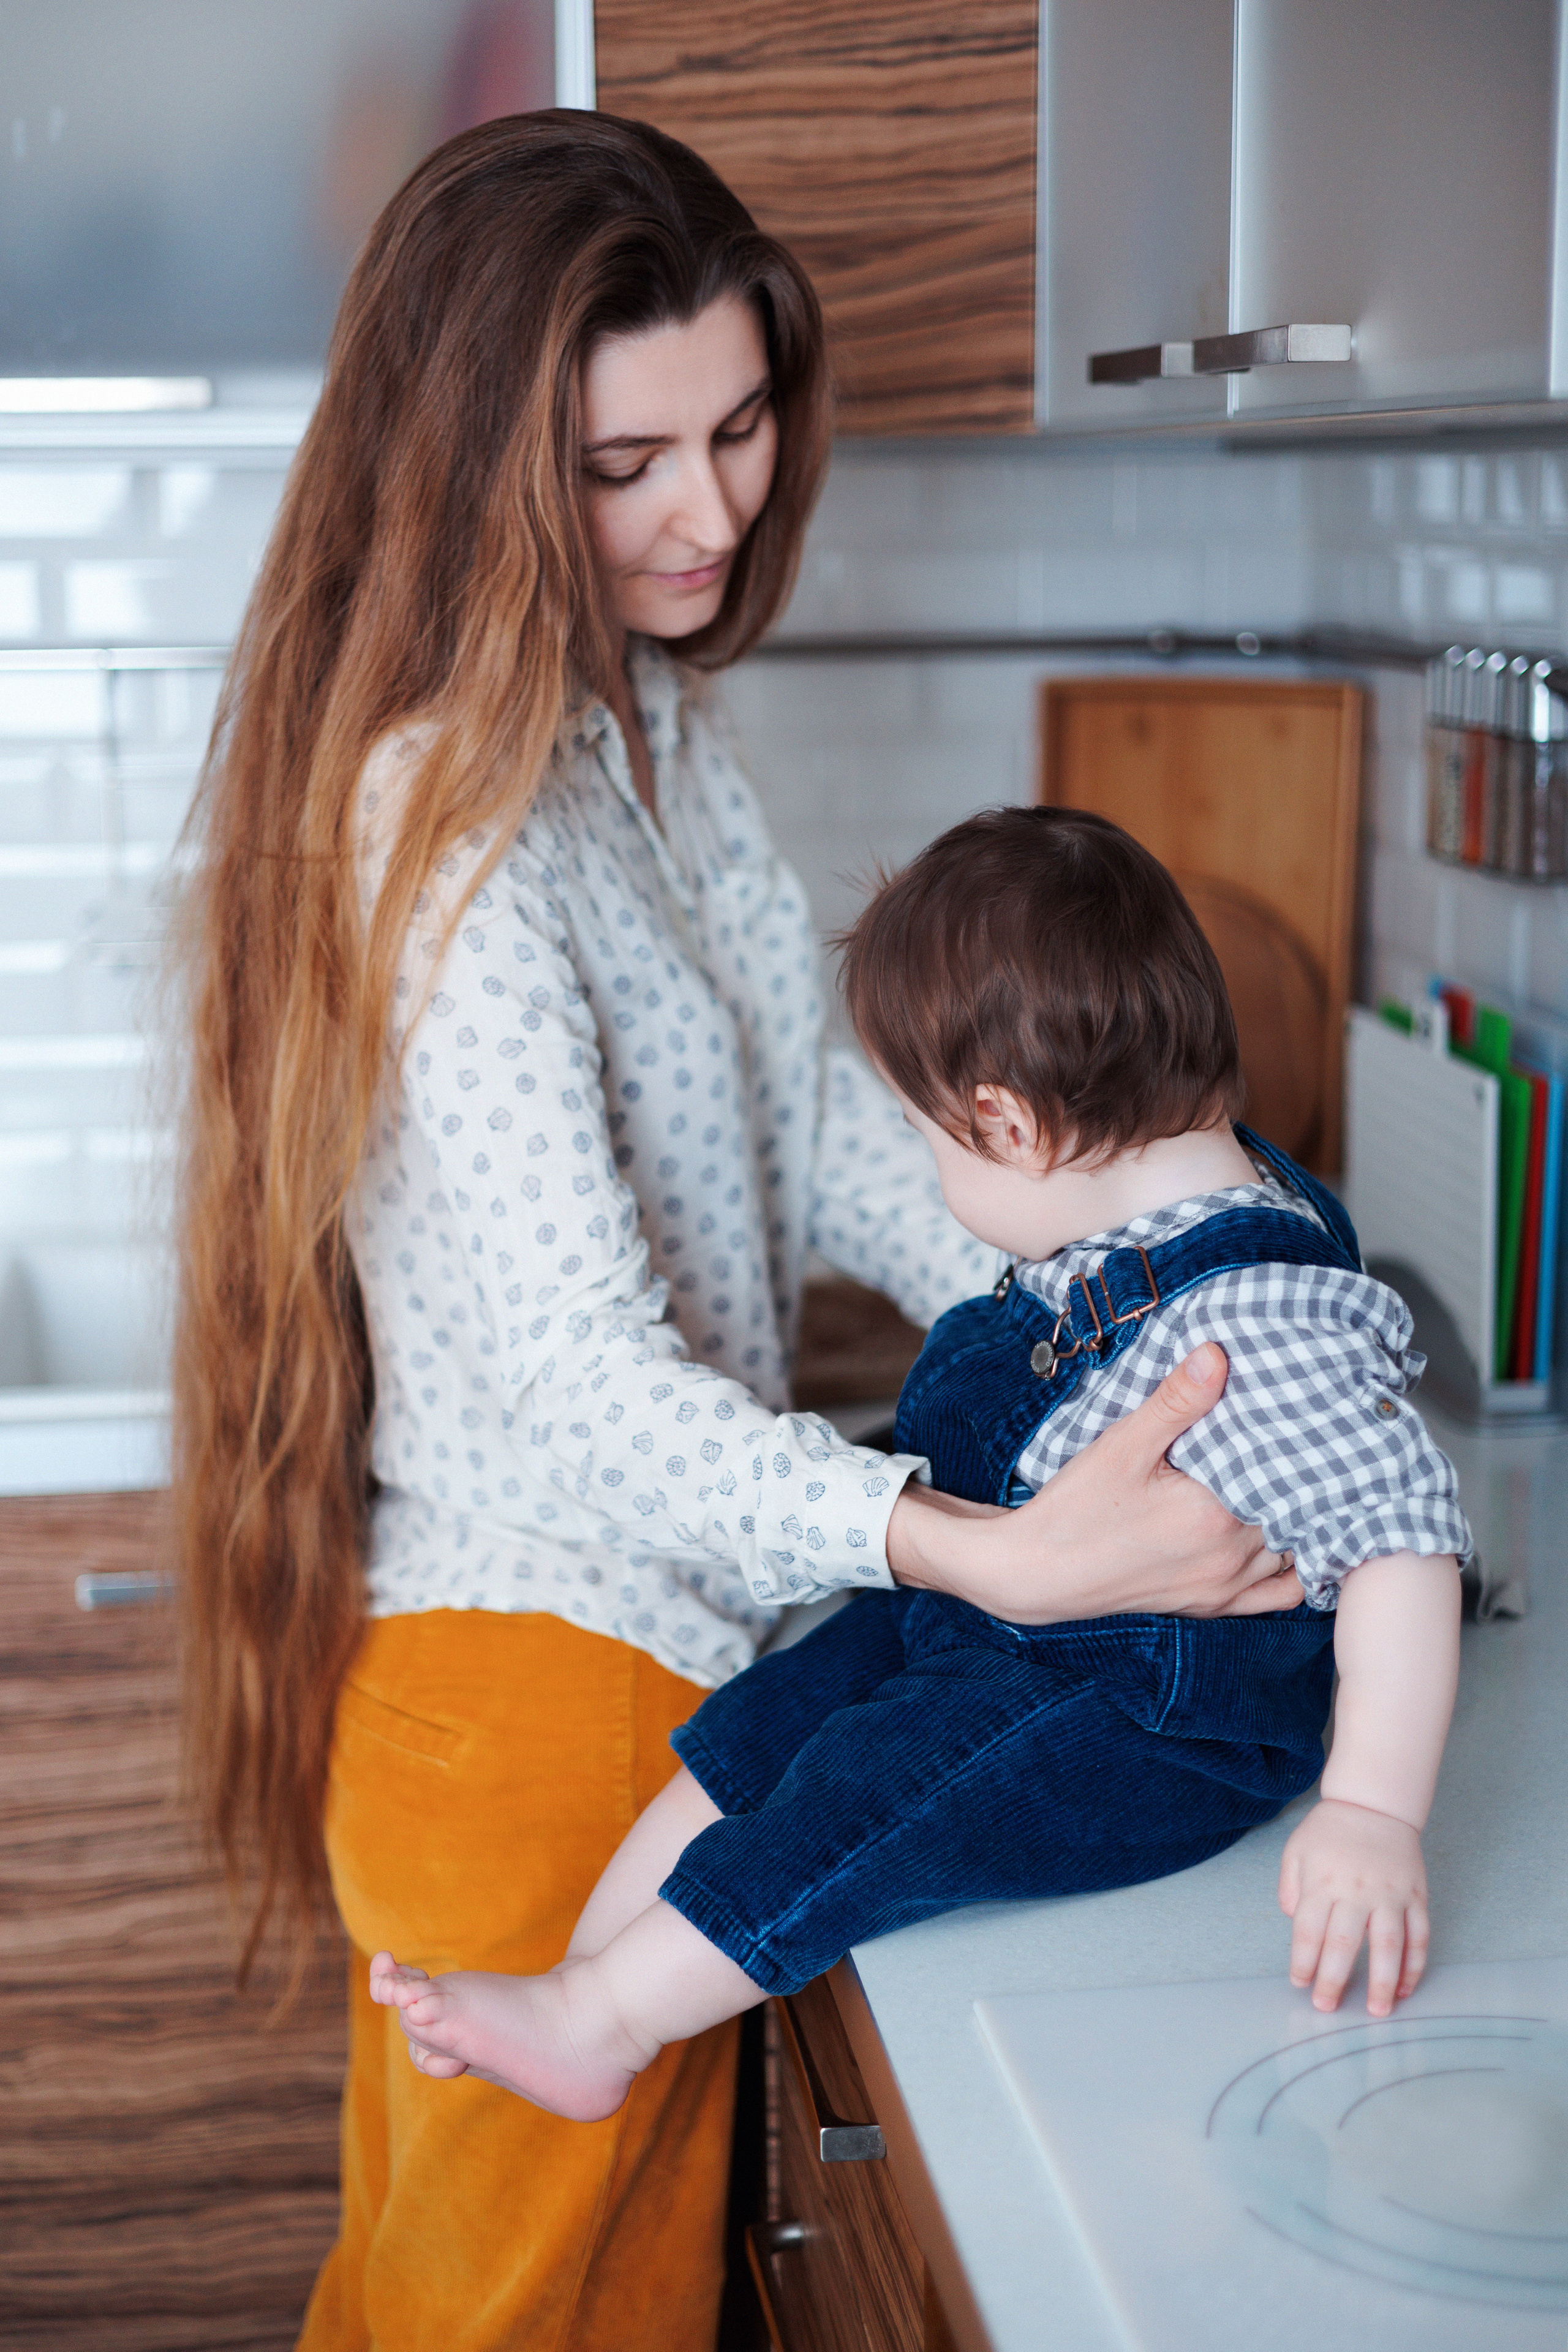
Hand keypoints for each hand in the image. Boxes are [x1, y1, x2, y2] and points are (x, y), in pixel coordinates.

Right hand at [887, 1342, 1302, 1623]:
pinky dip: (1294, 1565)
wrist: (1037, 1571)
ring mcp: (1225, 1586)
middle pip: (1296, 1508)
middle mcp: (1231, 1557)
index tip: (1298, 1413)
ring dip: (1298, 1515)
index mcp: (1215, 1514)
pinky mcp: (1213, 1605)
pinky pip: (1280, 1593)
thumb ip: (1176, 1401)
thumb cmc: (1074, 1510)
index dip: (1297, 1440)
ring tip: (1293, 1476)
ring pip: (1295, 1548)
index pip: (1287, 1471)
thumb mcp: (1122, 1445)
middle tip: (1301, 1437)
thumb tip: (1218, 1356)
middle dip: (1299, 1473)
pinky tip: (1286, 1535)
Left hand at [1278, 1797, 1428, 2015]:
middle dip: (1334, 1980)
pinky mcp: (1415, 1895)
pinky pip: (1418, 1935)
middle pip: (1344, 1944)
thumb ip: (1289, 1887)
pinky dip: (1414, 1964)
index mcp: (1323, 1882)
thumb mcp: (1296, 1849)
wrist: (1374, 1802)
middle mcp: (1356, 1891)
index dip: (1303, 1962)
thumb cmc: (1330, 1829)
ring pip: (1388, 1945)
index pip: (1309, 1931)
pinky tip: (1405, 1987)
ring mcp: (1390, 1894)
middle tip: (1327, 2007)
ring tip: (1377, 2011)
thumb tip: (1294, 1923)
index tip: (1300, 1984)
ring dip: (1383, 1982)